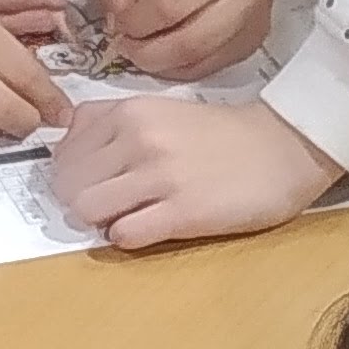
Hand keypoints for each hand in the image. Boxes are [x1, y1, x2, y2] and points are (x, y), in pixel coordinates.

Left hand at [49, 96, 343, 249]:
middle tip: (109, 206)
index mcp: (129, 111)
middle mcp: (137, 139)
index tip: (92, 181)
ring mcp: (158, 176)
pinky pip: (123, 235)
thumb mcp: (161, 112)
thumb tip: (68, 154)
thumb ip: (114, 126)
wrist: (284, 147)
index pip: (64, 150)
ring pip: (86, 209)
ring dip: (100, 220)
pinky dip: (127, 237)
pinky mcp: (181, 212)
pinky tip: (150, 227)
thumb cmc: (222, 135)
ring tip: (128, 217)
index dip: (71, 173)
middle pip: (69, 184)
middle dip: (80, 200)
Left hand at [95, 0, 274, 81]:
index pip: (169, 6)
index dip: (134, 20)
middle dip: (144, 51)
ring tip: (140, 49)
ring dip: (158, 65)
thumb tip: (113, 20)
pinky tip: (163, 55)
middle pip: (186, 44)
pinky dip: (177, 69)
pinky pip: (208, 70)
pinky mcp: (252, 44)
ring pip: (197, 64)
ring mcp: (253, 26)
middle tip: (123, 43)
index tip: (116, 20)